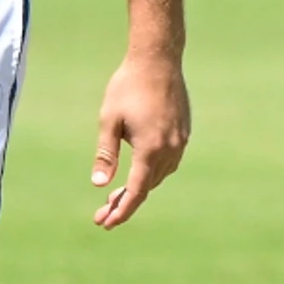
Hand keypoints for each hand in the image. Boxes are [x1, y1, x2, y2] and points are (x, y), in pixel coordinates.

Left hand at [89, 52, 187, 228]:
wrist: (158, 59)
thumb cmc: (128, 86)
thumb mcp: (109, 120)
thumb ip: (106, 154)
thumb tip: (99, 185)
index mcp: (150, 149)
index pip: (136, 192)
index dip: (121, 211)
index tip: (105, 223)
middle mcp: (170, 149)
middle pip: (147, 187)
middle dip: (124, 203)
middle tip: (102, 215)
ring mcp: (180, 141)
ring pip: (159, 176)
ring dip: (140, 188)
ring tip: (117, 195)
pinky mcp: (184, 132)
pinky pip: (169, 162)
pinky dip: (152, 172)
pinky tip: (139, 171)